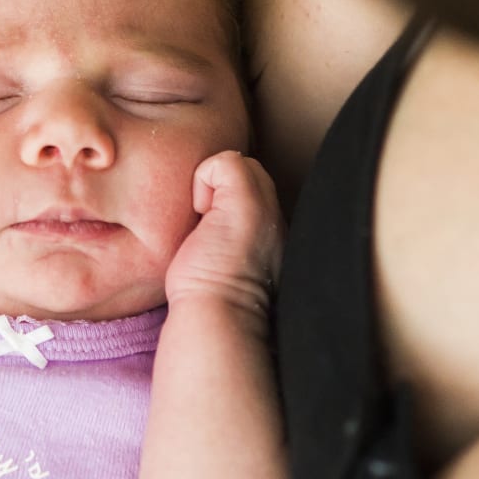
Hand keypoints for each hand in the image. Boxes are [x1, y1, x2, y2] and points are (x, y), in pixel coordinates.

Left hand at [165, 150, 283, 325]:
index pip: (254, 192)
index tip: (212, 235)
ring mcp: (266, 206)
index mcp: (274, 233)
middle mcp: (278, 215)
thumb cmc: (213, 299)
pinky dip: (203, 181)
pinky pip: (224, 162)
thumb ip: (229, 236)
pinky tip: (200, 217)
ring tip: (204, 226)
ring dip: (211, 190)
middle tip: (205, 228)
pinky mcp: (248, 200)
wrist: (220, 316)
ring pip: (239, 166)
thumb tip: (208, 217)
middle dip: (220, 191)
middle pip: (249, 173)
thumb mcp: (227, 262)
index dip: (226, 202)